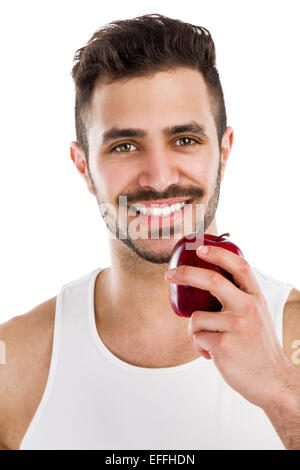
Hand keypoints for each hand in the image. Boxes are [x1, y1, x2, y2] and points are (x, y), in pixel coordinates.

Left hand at [165, 245, 294, 408]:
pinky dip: (198, 346)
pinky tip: (212, 354)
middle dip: (185, 274)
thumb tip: (204, 284)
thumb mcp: (256, 315)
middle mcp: (248, 307)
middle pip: (212, 280)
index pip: (239, 266)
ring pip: (196, 317)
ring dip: (194, 330)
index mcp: (255, 297)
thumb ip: (238, 298)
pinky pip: (196, 337)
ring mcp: (236, 326)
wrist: (271, 379)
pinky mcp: (224, 345)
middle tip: (169, 275)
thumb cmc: (257, 346)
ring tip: (209, 341)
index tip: (200, 249)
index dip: (218, 254)